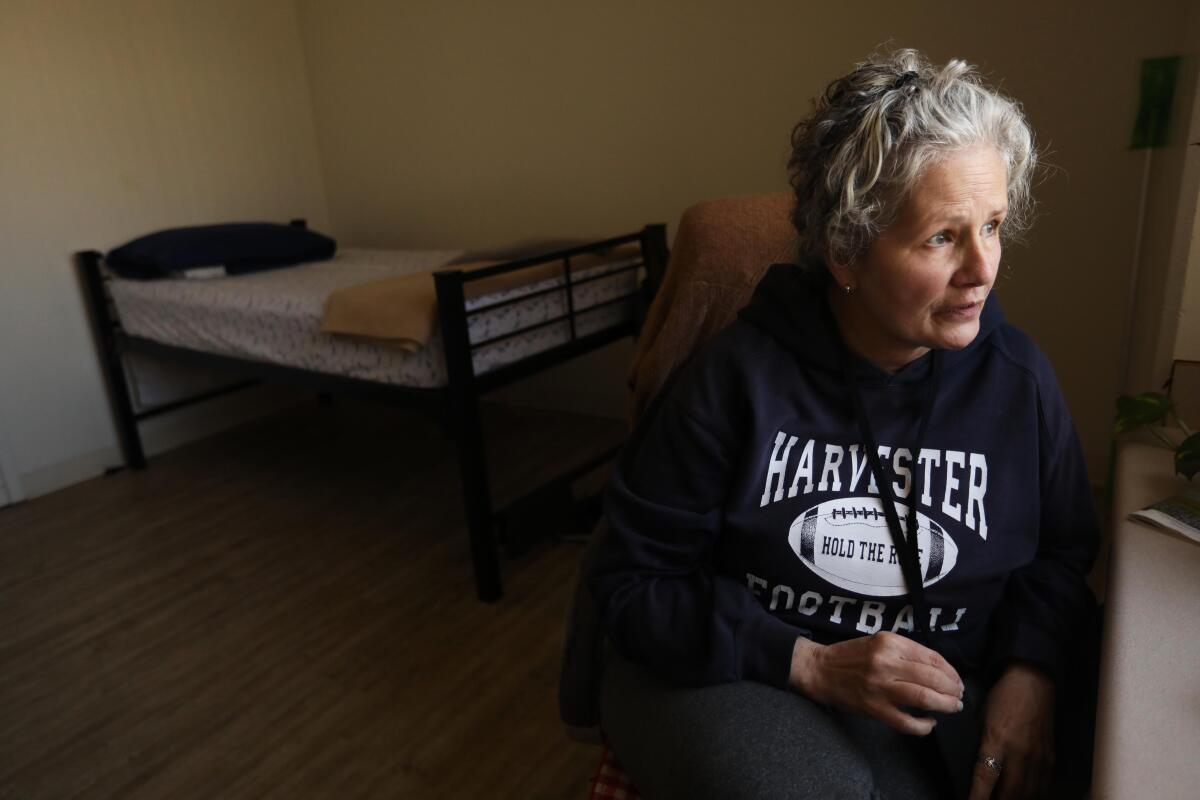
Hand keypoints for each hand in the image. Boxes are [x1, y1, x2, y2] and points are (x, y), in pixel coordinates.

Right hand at [788, 632, 963, 735]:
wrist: (819, 669)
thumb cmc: (851, 656)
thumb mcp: (878, 642)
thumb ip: (905, 652)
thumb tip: (939, 670)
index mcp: (889, 642)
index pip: (931, 657)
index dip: (950, 671)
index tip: (957, 680)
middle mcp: (886, 662)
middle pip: (932, 678)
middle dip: (953, 689)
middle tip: (959, 696)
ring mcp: (879, 687)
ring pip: (924, 698)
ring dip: (945, 705)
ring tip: (953, 708)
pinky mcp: (873, 708)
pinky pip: (906, 722)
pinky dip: (923, 725)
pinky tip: (928, 723)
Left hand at [968, 662, 1054, 799]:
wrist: (1033, 682)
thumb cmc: (1002, 698)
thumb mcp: (983, 720)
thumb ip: (983, 746)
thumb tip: (980, 770)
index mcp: (998, 741)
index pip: (985, 778)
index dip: (978, 797)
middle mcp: (1020, 753)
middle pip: (1010, 793)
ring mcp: (1038, 757)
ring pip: (1028, 793)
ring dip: (1015, 799)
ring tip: (1003, 799)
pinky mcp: (1050, 757)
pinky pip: (1042, 785)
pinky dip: (1032, 793)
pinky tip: (1024, 794)